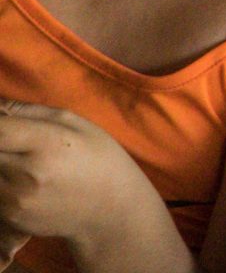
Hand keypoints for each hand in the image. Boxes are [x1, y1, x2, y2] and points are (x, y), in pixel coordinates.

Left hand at [0, 101, 166, 255]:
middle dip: (0, 143)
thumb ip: (29, 111)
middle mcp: (25, 175)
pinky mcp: (9, 218)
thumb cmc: (98, 156)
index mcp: (47, 144)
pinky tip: (18, 178)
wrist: (109, 208)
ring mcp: (14, 201)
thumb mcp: (75, 122)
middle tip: (12, 141)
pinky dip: (0, 181)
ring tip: (16, 158)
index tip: (2, 122)